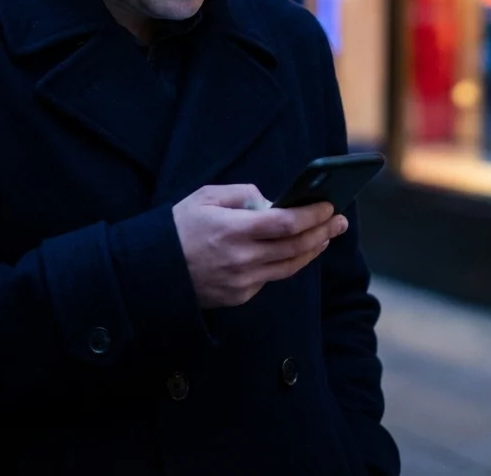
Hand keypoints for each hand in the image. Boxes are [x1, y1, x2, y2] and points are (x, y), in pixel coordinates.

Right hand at [173, 184, 347, 308]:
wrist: (152, 271)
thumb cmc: (179, 227)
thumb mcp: (206, 197)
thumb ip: (242, 194)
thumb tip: (271, 201)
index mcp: (233, 229)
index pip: (285, 223)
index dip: (312, 215)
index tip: (329, 206)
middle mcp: (241, 258)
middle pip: (295, 246)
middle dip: (322, 232)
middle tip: (339, 221)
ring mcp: (242, 281)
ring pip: (289, 266)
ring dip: (312, 250)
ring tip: (326, 236)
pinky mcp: (239, 296)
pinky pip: (271, 278)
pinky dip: (287, 263)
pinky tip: (297, 251)